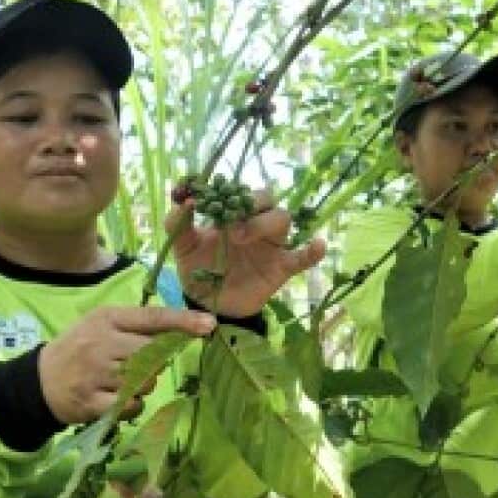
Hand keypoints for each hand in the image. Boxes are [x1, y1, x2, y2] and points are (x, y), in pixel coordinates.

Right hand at [39, 306, 215, 424]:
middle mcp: (100, 343)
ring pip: (145, 381)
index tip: (209, 325)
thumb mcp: (103, 326)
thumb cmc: (80, 349)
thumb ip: (138, 326)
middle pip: (152, 354)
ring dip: (144, 385)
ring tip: (123, 382)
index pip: (152, 318)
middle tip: (139, 365)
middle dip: (155, 363)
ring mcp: (94, 374)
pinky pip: (131, 405)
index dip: (182, 322)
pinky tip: (118, 400)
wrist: (38, 382)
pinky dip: (132, 405)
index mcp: (106, 319)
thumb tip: (183, 330)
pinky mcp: (91, 402)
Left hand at [168, 190, 326, 317]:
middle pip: (267, 199)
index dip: (230, 193)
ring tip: (241, 238)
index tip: (213, 205)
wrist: (207, 305)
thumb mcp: (182, 248)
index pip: (241, 192)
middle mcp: (254, 225)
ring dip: (264, 223)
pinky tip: (318, 245)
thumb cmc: (198, 271)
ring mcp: (270, 246)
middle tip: (229, 226)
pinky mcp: (281, 268)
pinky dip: (312, 251)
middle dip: (250, 206)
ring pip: (282, 219)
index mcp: (233, 215)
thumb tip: (184, 200)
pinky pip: (302, 257)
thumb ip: (178, 224)